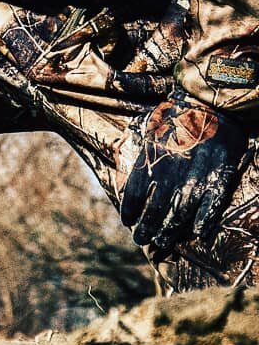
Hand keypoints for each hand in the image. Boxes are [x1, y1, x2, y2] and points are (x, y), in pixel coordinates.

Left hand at [120, 89, 248, 258]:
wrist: (209, 101)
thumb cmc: (174, 116)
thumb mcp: (147, 131)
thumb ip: (138, 156)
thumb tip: (124, 180)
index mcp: (150, 158)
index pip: (134, 192)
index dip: (130, 210)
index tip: (128, 223)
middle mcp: (171, 170)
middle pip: (155, 209)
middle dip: (147, 228)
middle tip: (142, 241)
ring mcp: (196, 174)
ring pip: (180, 212)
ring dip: (170, 231)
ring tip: (162, 243)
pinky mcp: (220, 175)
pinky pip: (212, 204)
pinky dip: (205, 220)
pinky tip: (198, 234)